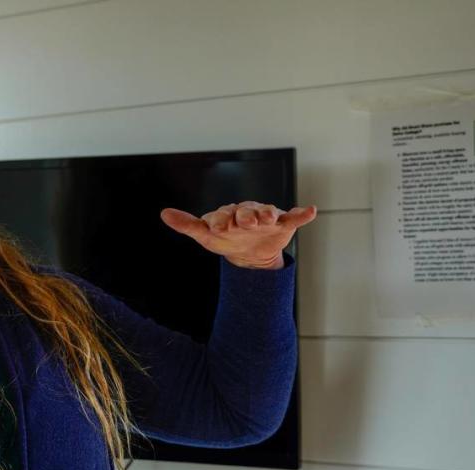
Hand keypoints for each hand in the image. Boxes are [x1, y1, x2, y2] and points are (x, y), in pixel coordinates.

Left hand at [160, 201, 317, 269]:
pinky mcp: (283, 224)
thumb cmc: (225, 239)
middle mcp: (247, 212)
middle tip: (245, 223)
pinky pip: (294, 217)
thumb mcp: (204, 235)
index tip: (218, 227)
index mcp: (228, 214)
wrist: (248, 252)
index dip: (221, 220)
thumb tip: (164, 213)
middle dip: (246, 216)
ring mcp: (266, 218)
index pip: (223, 214)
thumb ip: (187, 224)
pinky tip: (309, 211)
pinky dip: (302, 214)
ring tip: (269, 219)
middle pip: (246, 212)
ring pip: (268, 213)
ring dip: (268, 214)